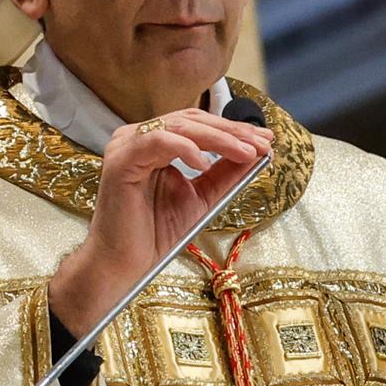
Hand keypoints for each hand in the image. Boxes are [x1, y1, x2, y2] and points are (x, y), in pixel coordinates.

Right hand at [49, 108, 273, 335]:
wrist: (127, 264)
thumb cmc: (155, 233)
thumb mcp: (202, 197)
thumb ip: (224, 173)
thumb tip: (254, 152)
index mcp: (154, 142)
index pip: (197, 125)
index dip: (232, 130)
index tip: (265, 141)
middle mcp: (138, 138)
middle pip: (191, 120)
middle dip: (231, 132)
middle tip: (261, 144)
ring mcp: (126, 146)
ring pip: (178, 126)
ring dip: (218, 138)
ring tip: (245, 152)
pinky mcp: (120, 160)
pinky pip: (158, 142)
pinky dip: (185, 148)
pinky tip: (205, 164)